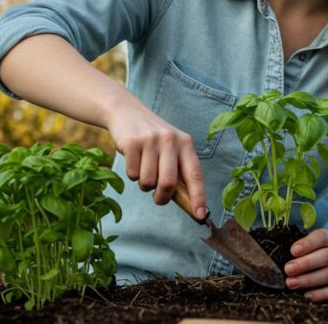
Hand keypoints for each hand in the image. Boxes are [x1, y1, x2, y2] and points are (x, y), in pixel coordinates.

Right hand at [105, 98, 206, 218]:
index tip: (200, 215)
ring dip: (144, 184)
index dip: (198, 196)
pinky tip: (133, 160)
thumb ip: (179, 173)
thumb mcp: (171, 149)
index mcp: (186, 143)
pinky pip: (132, 174)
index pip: (195, 174)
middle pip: (169, 183)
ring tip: (143, 168)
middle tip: (157, 197)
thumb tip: (189, 204)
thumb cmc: (153, 140)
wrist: (127, 112)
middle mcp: (171, 140)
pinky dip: (131, 174)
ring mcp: (151, 140)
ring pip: (148, 181)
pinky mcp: (132, 142)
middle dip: (162, 197)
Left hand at [284, 229, 327, 300]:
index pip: (322, 237)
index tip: (293, 251)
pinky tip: (307, 295)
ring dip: (308, 280)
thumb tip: (278, 257)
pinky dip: (320, 294)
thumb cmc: (319, 258)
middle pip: (325, 256)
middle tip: (288, 269)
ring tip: (291, 283)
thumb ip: (300, 250)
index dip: (308, 243)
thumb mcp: (313, 249)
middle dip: (305, 264)